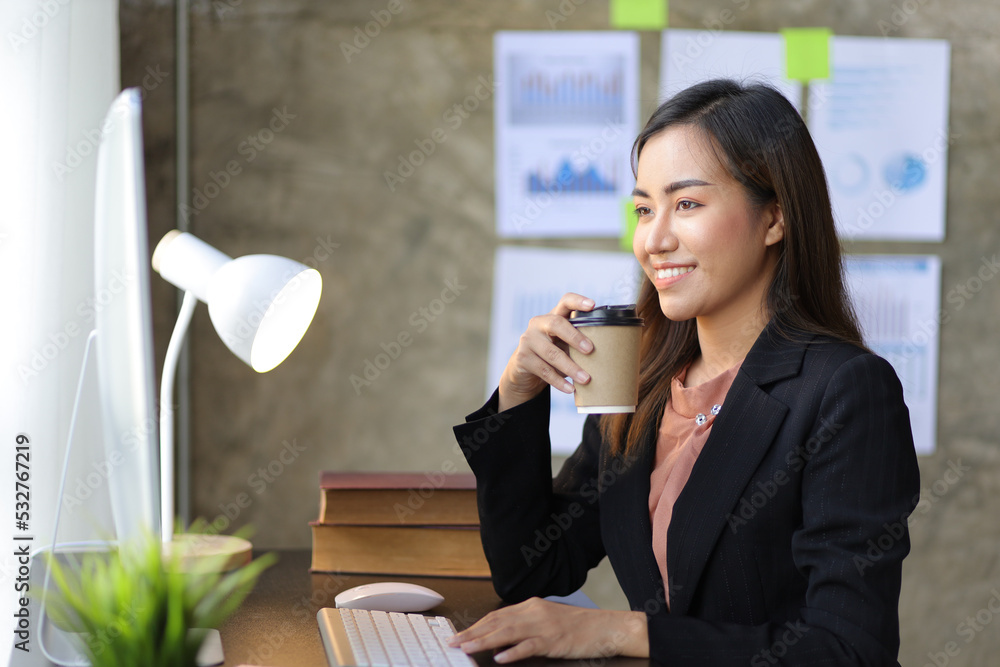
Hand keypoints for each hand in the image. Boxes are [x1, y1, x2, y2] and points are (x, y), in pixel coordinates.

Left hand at [448, 598, 647, 662]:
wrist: (606, 627)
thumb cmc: (579, 626)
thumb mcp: (549, 619)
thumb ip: (526, 624)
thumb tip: (502, 637)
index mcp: (532, 606)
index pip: (496, 615)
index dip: (476, 625)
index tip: (459, 634)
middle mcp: (534, 612)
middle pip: (497, 622)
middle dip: (472, 633)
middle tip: (453, 643)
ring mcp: (544, 626)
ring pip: (507, 633)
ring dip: (484, 641)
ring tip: (467, 649)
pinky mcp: (554, 641)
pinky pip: (530, 646)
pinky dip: (513, 652)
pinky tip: (500, 657)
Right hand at [498, 293, 595, 411]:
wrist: (525, 371)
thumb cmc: (553, 354)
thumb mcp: (565, 344)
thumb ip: (579, 342)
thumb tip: (610, 351)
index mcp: (553, 316)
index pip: (565, 301)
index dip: (578, 301)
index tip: (593, 305)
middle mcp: (538, 324)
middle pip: (556, 324)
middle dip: (575, 337)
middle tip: (590, 350)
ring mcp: (528, 339)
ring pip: (551, 353)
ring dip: (571, 367)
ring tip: (586, 379)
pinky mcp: (522, 357)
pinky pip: (544, 370)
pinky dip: (558, 381)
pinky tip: (570, 389)